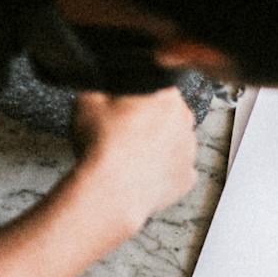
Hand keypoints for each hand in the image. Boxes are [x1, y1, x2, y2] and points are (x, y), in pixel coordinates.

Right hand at [66, 88, 197, 237]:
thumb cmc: (102, 145)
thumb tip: (104, 85)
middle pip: (168, 115)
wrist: (110, 191)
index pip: (156, 86)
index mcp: (167, 97)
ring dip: (157, 145)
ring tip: (130, 154)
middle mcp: (186, 122)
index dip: (137, 95)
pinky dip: (161, 170)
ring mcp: (190, 152)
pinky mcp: (187, 179)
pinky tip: (141, 172)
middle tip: (123, 131)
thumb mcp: (88, 99)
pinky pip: (175, 169)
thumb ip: (101, 85)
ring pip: (174, 142)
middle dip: (149, 120)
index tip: (123, 106)